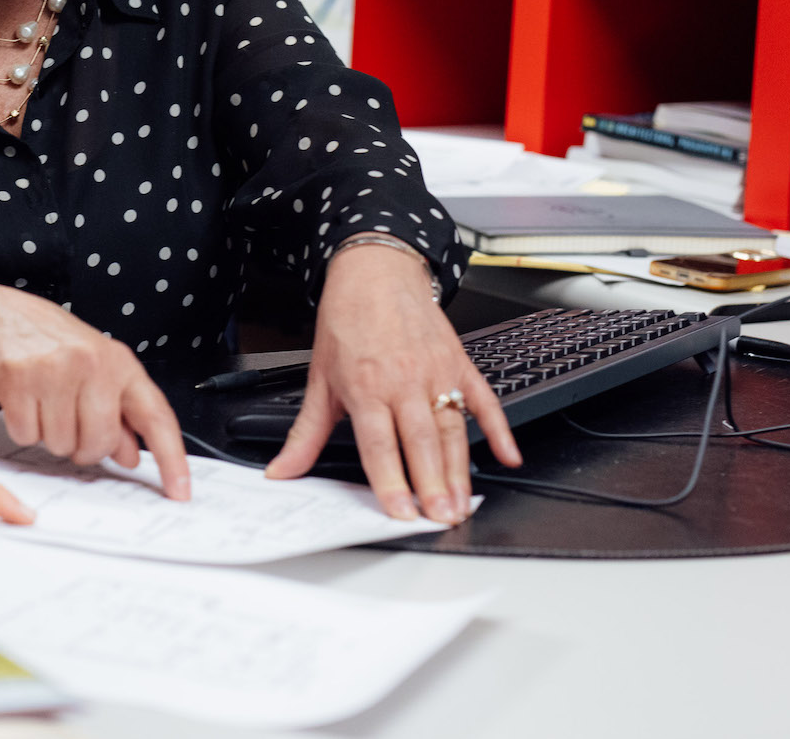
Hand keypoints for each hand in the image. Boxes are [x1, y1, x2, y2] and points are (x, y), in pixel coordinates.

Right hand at [0, 281, 191, 499]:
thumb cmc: (49, 341)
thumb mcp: (95, 367)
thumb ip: (118, 411)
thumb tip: (132, 455)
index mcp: (118, 362)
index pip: (155, 417)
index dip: (171, 459)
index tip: (180, 491)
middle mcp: (92, 364)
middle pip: (99, 443)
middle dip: (83, 446)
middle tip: (70, 421)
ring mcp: (55, 370)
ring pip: (61, 445)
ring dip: (50, 434)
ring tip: (43, 401)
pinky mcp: (19, 379)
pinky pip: (27, 435)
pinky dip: (22, 426)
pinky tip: (23, 399)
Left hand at [264, 243, 521, 522]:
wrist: (376, 271)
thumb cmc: (347, 321)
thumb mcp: (319, 378)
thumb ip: (305, 433)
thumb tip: (282, 470)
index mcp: (366, 387)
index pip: (380, 444)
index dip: (391, 481)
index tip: (401, 511)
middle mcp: (403, 381)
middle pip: (421, 441)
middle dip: (432, 483)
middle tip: (441, 517)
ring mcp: (436, 372)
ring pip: (452, 428)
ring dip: (459, 469)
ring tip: (461, 503)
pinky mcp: (459, 363)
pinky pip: (484, 400)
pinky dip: (499, 428)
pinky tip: (507, 455)